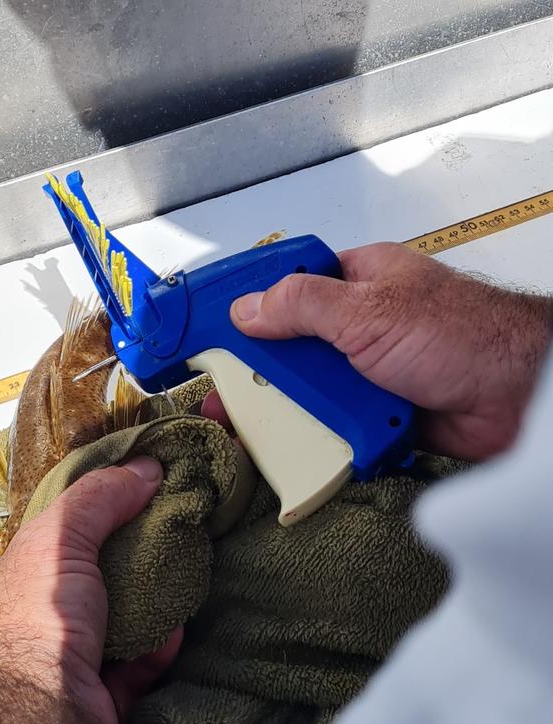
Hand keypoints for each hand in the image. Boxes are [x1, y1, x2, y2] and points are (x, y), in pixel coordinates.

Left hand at [0, 457, 181, 723]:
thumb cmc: (26, 631)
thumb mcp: (54, 543)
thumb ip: (94, 501)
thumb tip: (144, 467)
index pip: (15, 570)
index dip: (63, 548)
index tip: (106, 536)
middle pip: (61, 611)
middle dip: (107, 591)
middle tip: (145, 568)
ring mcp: (31, 706)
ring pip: (93, 652)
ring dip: (134, 625)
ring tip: (168, 597)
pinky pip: (117, 687)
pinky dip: (146, 662)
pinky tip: (170, 642)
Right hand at [228, 242, 551, 459]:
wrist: (512, 398)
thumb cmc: (465, 335)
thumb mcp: (368, 310)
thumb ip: (302, 305)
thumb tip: (249, 307)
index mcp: (358, 282)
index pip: (288, 286)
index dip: (249, 308)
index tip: (211, 331)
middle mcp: (362, 325)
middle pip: (293, 348)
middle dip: (263, 373)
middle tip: (225, 395)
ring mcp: (370, 370)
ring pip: (312, 392)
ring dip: (295, 409)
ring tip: (260, 425)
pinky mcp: (379, 412)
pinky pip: (336, 425)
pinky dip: (326, 434)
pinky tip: (312, 440)